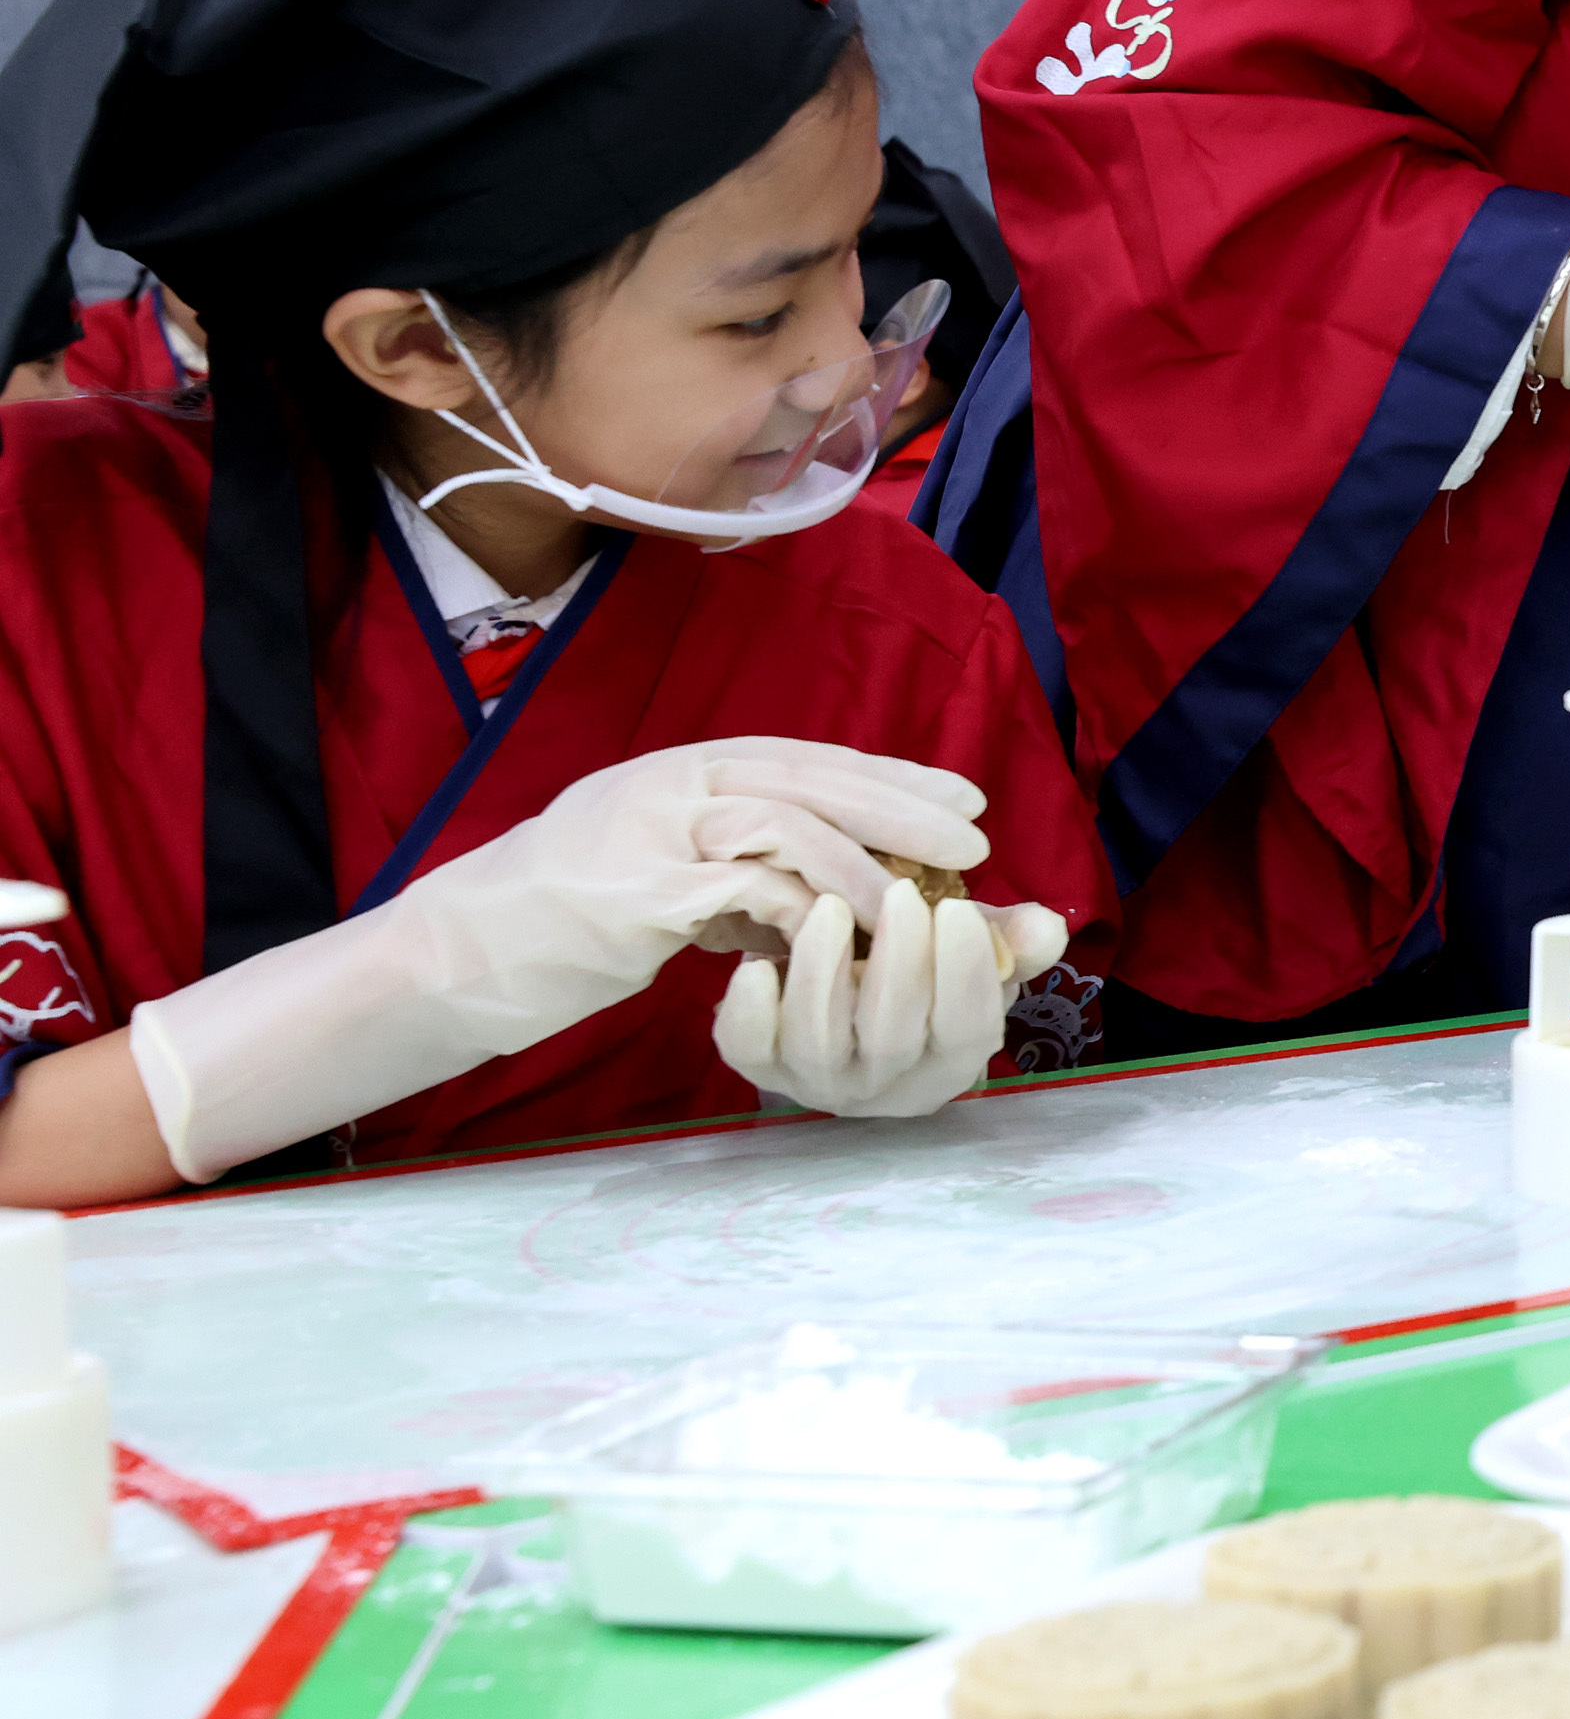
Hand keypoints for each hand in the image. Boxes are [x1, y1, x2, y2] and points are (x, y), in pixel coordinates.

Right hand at [125, 740, 997, 1180]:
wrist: (446, 959)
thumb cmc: (552, 927)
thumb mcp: (654, 881)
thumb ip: (728, 874)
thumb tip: (807, 901)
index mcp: (674, 773)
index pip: (803, 759)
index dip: (888, 776)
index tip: (961, 800)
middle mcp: (665, 785)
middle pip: (808, 776)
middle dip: (901, 804)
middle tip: (975, 838)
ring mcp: (647, 833)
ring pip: (785, 822)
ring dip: (863, 861)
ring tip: (921, 897)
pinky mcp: (634, 895)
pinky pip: (745, 889)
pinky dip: (804, 911)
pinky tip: (845, 938)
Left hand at [714, 889, 1063, 1118]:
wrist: (848, 1008)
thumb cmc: (924, 974)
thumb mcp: (976, 955)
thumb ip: (1012, 941)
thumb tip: (1044, 926)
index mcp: (949, 1062)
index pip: (966, 1030)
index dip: (964, 973)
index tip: (956, 908)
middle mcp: (884, 1086)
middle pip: (892, 1037)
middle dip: (898, 963)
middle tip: (898, 893)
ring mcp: (817, 1081)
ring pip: (817, 1040)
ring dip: (822, 971)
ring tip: (826, 906)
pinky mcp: (759, 1066)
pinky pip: (748, 1050)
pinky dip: (749, 1010)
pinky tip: (756, 961)